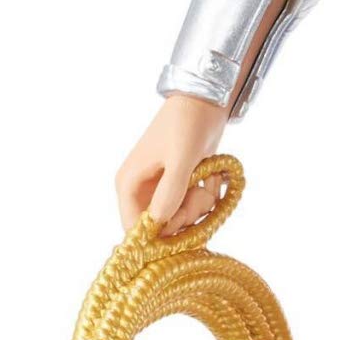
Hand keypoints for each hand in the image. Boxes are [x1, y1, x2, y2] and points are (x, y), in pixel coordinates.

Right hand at [114, 92, 227, 233]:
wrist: (205, 102)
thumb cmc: (187, 126)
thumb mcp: (180, 158)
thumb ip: (170, 192)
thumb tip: (159, 225)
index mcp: (129, 184)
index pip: (134, 228)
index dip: (157, 237)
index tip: (184, 230)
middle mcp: (141, 190)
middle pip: (161, 226)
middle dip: (186, 215)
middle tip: (201, 194)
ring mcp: (161, 188)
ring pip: (180, 218)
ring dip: (200, 204)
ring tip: (208, 180)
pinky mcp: (179, 185)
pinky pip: (192, 205)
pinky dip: (206, 196)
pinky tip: (210, 177)